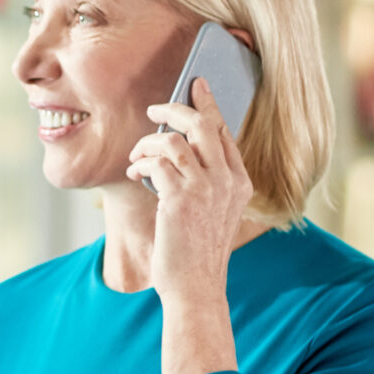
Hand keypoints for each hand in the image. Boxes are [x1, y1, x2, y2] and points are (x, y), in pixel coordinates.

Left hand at [126, 76, 254, 304]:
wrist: (196, 287)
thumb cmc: (198, 251)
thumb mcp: (214, 211)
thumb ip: (207, 180)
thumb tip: (178, 147)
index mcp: (239, 182)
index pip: (225, 131)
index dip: (208, 105)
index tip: (196, 86)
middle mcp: (227, 181)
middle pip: (203, 124)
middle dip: (176, 108)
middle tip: (155, 108)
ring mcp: (205, 189)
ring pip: (174, 140)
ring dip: (147, 143)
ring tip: (136, 157)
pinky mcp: (179, 200)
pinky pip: (155, 163)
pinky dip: (140, 163)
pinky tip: (134, 174)